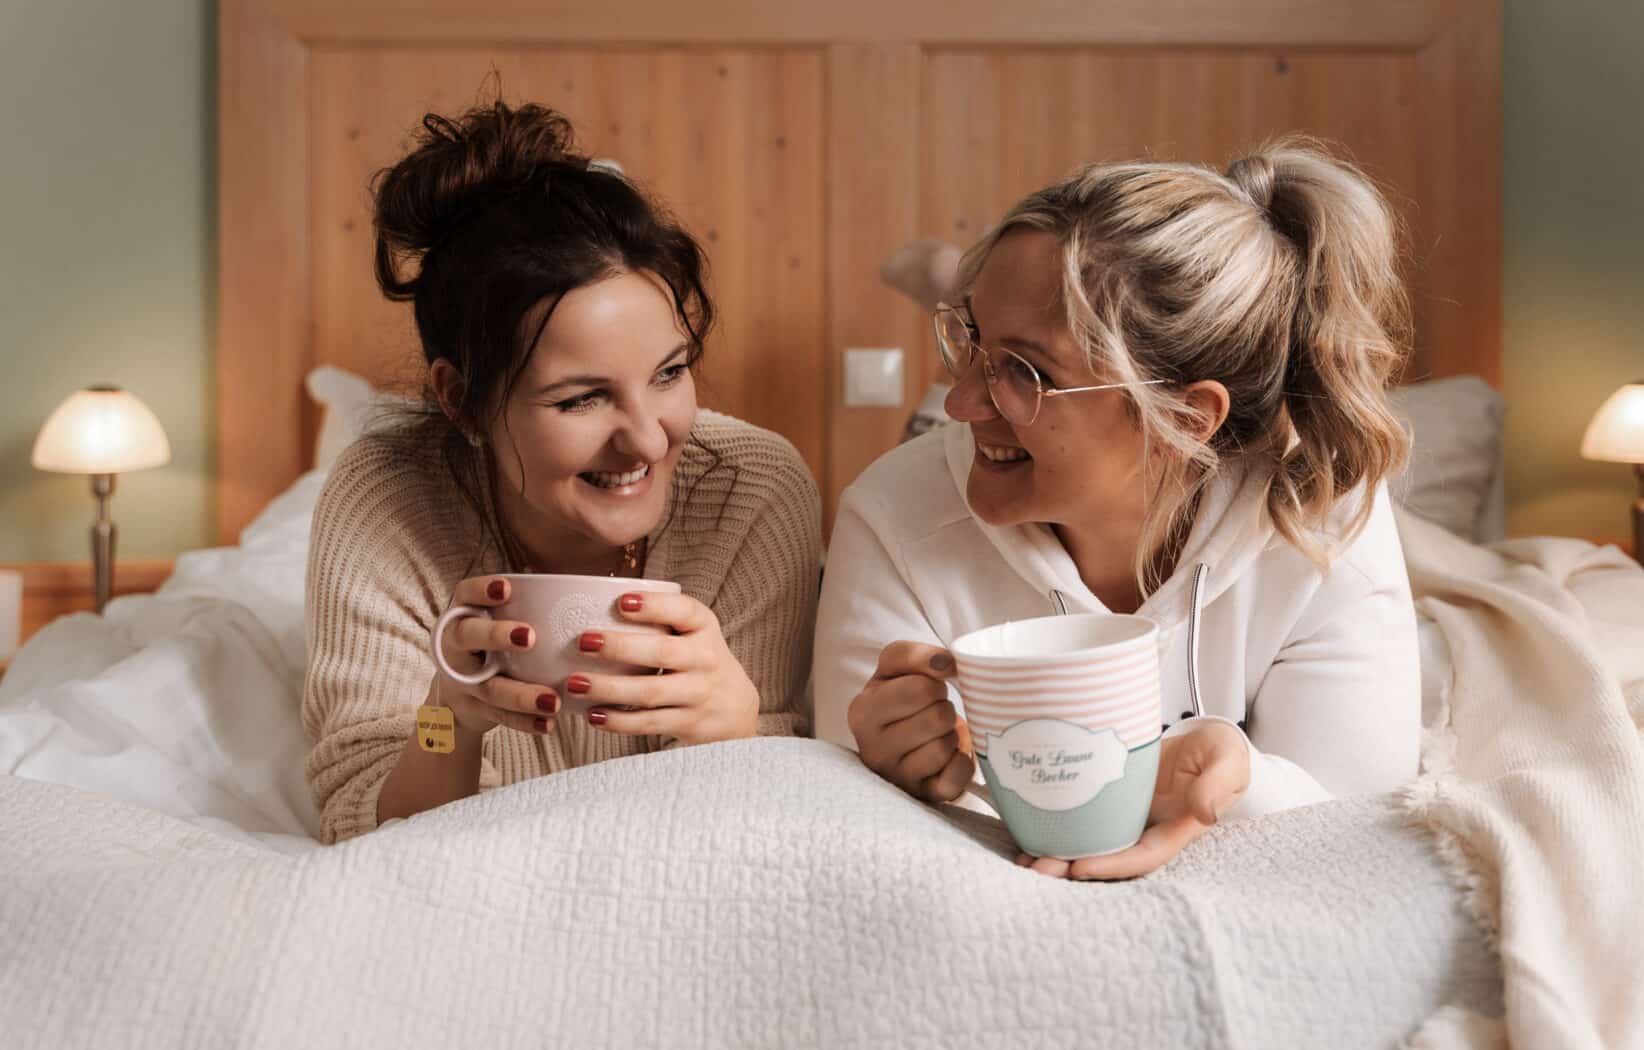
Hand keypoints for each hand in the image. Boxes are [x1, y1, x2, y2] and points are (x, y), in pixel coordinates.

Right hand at [430, 575, 558, 738]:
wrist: (457, 698)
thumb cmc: (493, 648)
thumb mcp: (497, 623)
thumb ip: (528, 608)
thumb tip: (589, 586)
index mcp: (464, 616)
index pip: (464, 594)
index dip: (482, 589)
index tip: (507, 587)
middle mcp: (455, 646)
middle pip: (467, 636)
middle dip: (496, 635)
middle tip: (529, 636)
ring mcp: (461, 681)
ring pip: (488, 687)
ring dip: (521, 694)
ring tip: (553, 699)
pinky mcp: (473, 710)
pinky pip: (499, 717)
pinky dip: (526, 722)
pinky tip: (549, 723)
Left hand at [568, 590, 757, 745]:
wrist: (734, 706)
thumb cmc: (696, 657)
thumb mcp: (692, 631)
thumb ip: (657, 618)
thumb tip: (588, 603)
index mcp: (703, 626)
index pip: (683, 611)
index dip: (653, 605)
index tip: (621, 602)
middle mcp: (705, 658)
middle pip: (662, 652)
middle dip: (620, 647)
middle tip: (583, 641)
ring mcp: (698, 693)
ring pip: (650, 692)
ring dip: (609, 687)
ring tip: (575, 683)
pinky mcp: (688, 723)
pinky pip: (649, 723)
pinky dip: (618, 721)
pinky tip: (593, 714)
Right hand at [847, 641, 973, 802]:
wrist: (900, 745)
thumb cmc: (900, 701)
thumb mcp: (896, 669)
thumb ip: (915, 655)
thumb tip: (948, 664)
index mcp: (862, 712)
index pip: (921, 689)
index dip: (933, 684)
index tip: (925, 690)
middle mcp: (873, 749)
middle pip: (938, 717)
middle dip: (943, 709)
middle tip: (933, 714)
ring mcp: (898, 778)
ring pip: (947, 746)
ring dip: (951, 736)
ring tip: (936, 735)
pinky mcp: (924, 797)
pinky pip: (959, 773)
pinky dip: (963, 761)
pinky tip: (948, 758)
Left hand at [1017, 719, 1250, 880]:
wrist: (1203, 742)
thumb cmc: (1218, 752)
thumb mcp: (1227, 761)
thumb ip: (1218, 782)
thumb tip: (1206, 813)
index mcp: (1176, 828)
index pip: (1143, 855)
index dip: (1112, 864)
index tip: (1080, 868)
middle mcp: (1147, 829)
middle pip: (1109, 857)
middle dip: (1074, 867)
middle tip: (1037, 869)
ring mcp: (1125, 818)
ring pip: (1091, 843)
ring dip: (1059, 854)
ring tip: (1024, 860)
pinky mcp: (1108, 802)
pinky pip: (1082, 821)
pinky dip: (1056, 829)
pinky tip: (1026, 832)